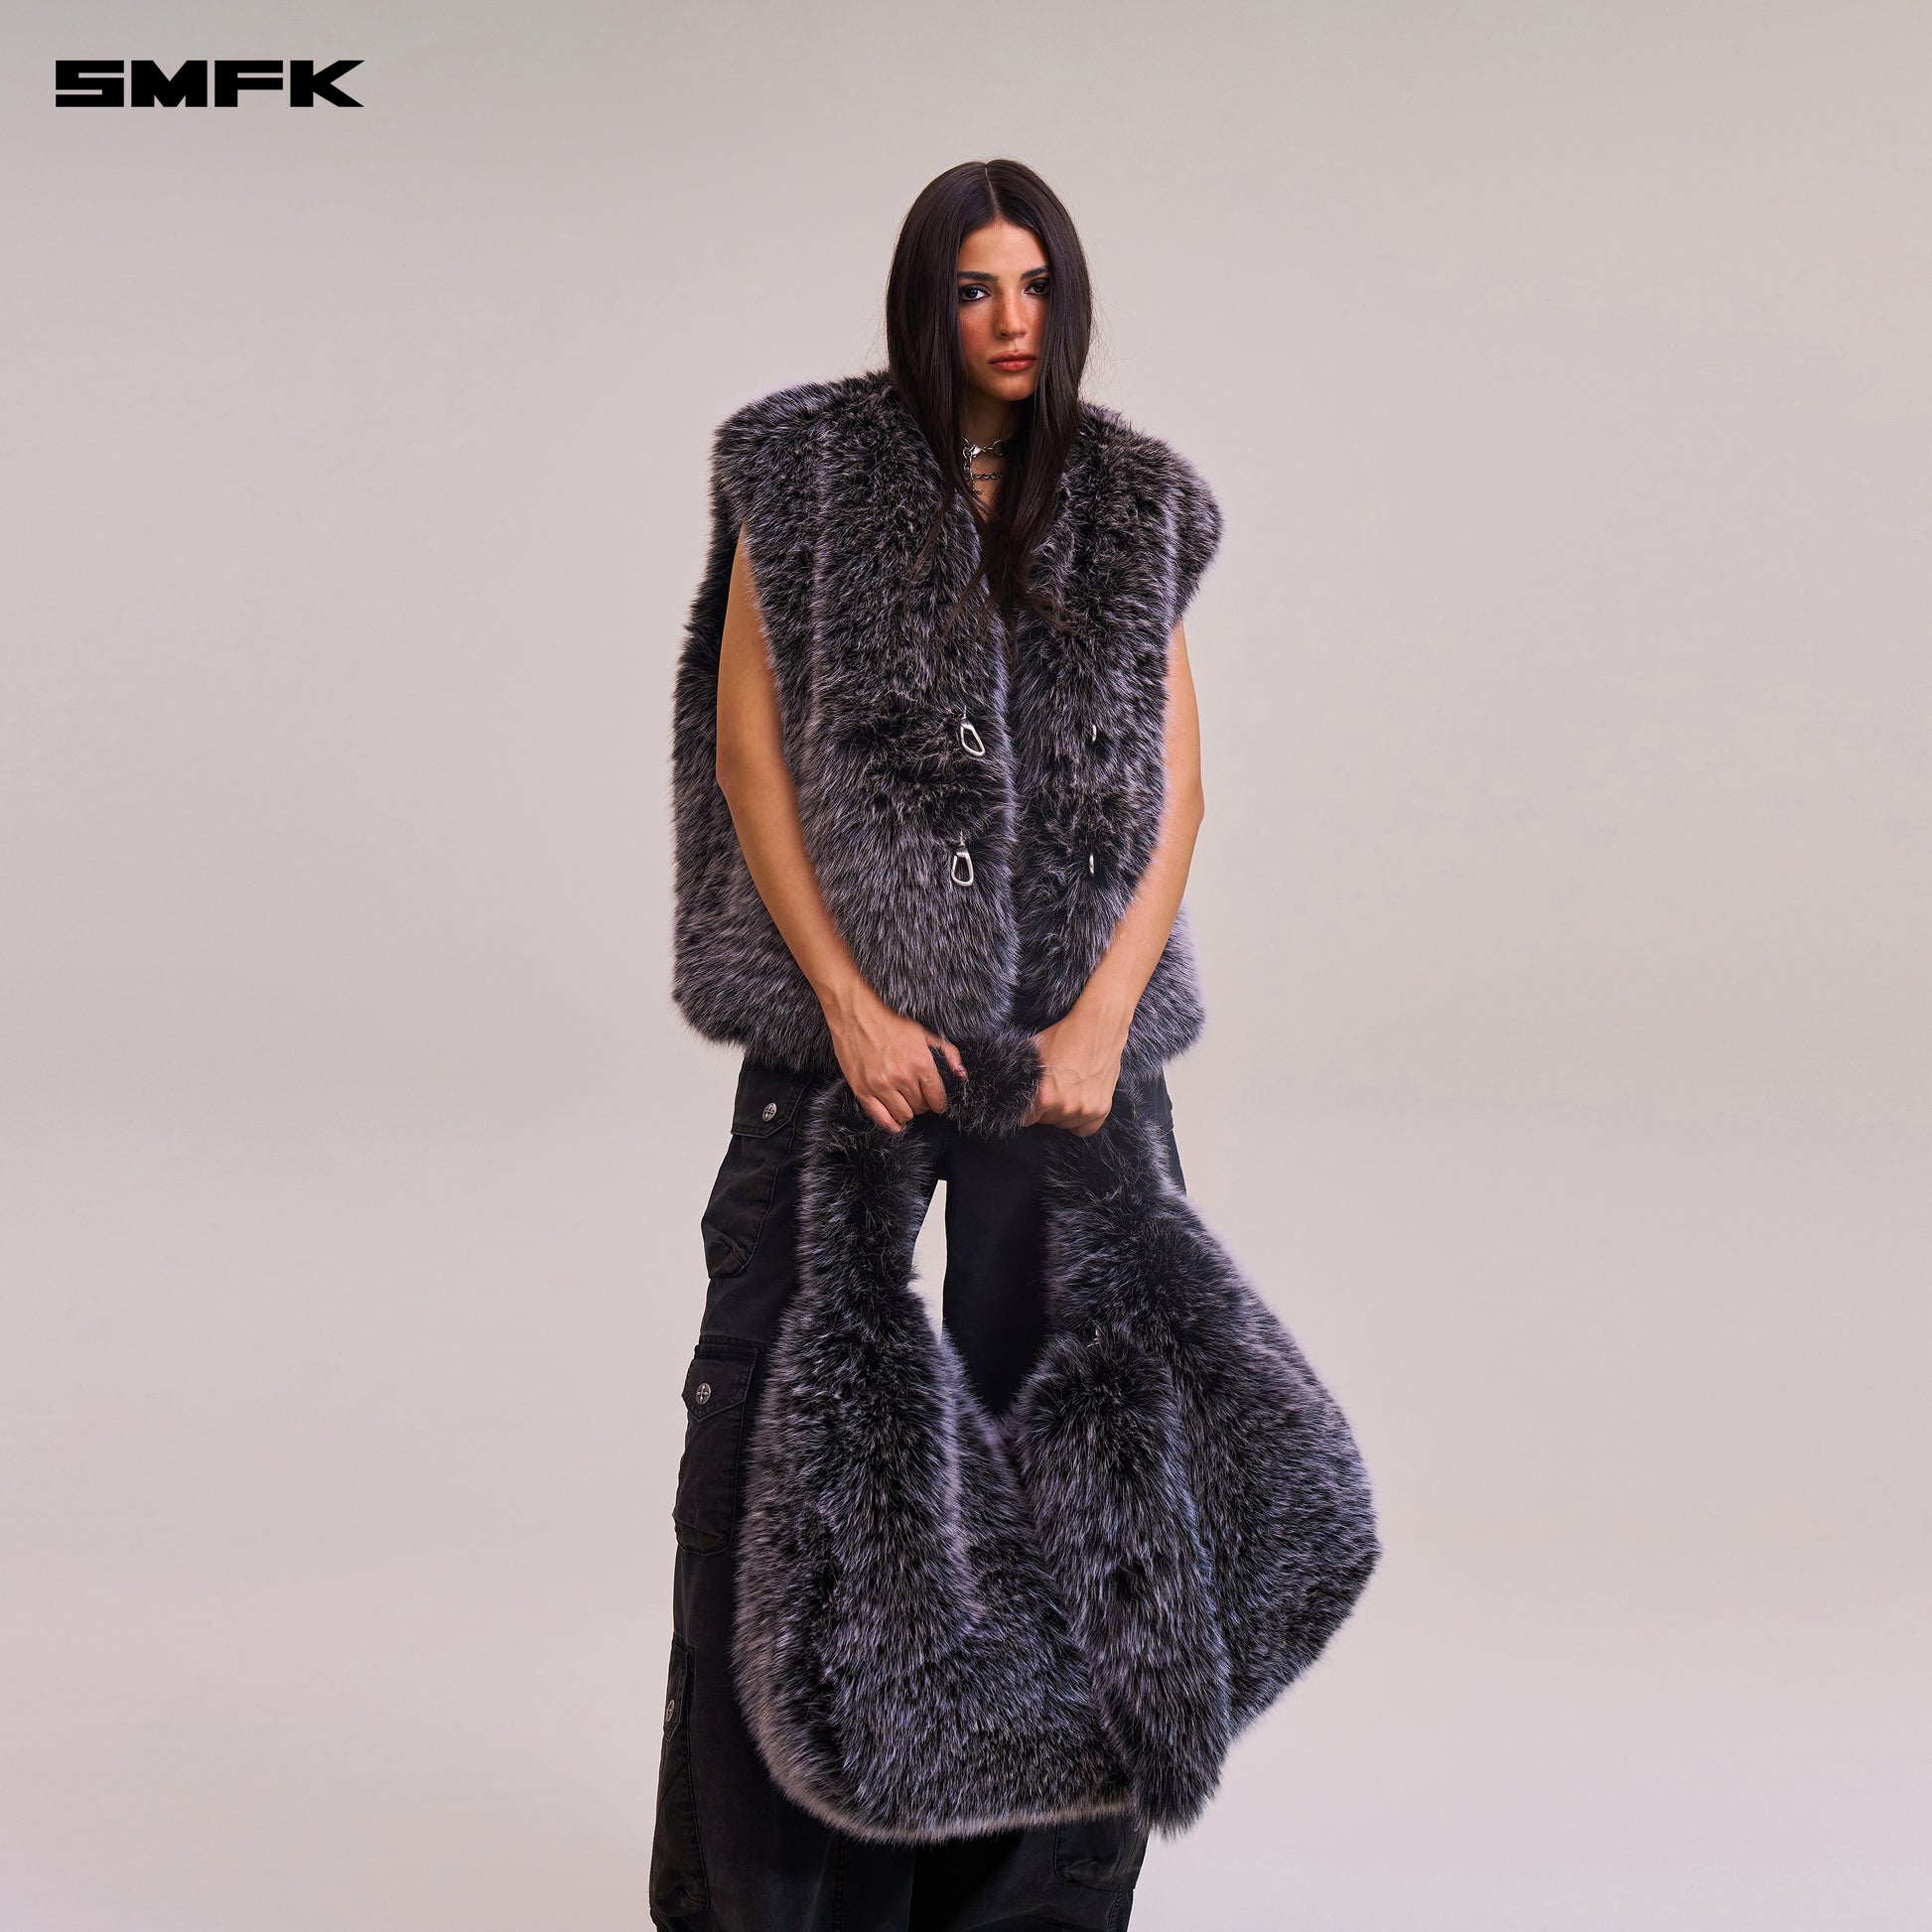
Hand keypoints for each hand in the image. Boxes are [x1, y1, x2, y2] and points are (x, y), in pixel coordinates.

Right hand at [824, 981, 966, 1133]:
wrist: (856, 1013)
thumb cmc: (890, 1022)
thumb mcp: (925, 1033)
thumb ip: (948, 1053)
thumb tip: (961, 1075)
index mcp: (920, 1063)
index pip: (937, 1097)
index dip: (939, 1103)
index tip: (937, 1103)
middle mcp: (902, 1077)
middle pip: (921, 1107)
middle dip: (923, 1104)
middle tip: (919, 1096)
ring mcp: (880, 1085)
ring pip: (903, 1116)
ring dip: (908, 1112)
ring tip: (905, 1102)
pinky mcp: (862, 1090)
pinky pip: (881, 1119)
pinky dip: (891, 1124)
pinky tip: (895, 1121)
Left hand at [1022, 1008, 1125, 1136]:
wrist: (1097, 1027)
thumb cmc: (1063, 1036)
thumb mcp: (1032, 1051)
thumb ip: (1018, 1073)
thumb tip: (1002, 1082)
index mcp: (1044, 1096)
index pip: (1024, 1119)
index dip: (1025, 1108)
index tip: (1029, 1098)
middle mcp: (1065, 1107)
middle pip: (1044, 1121)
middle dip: (1043, 1108)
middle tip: (1050, 1087)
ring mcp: (1085, 1110)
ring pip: (1063, 1124)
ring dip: (1062, 1113)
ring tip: (1065, 1090)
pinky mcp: (1102, 1109)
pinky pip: (1085, 1129)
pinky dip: (1080, 1121)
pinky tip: (1077, 1105)